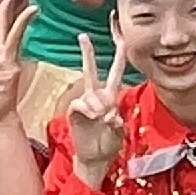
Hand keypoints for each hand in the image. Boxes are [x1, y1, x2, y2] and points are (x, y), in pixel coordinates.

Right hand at [65, 34, 129, 183]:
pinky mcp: (75, 113)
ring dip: (99, 105)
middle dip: (87, 53)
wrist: (96, 158)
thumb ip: (117, 121)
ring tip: (103, 118)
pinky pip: (81, 104)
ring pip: (90, 91)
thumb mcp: (120, 131)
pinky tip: (95, 117)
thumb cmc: (109, 143)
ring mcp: (85, 104)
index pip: (115, 71)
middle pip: (91, 70)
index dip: (118, 55)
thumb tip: (110, 115)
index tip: (121, 37)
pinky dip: (89, 109)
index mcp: (110, 96)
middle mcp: (97, 96)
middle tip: (82, 36)